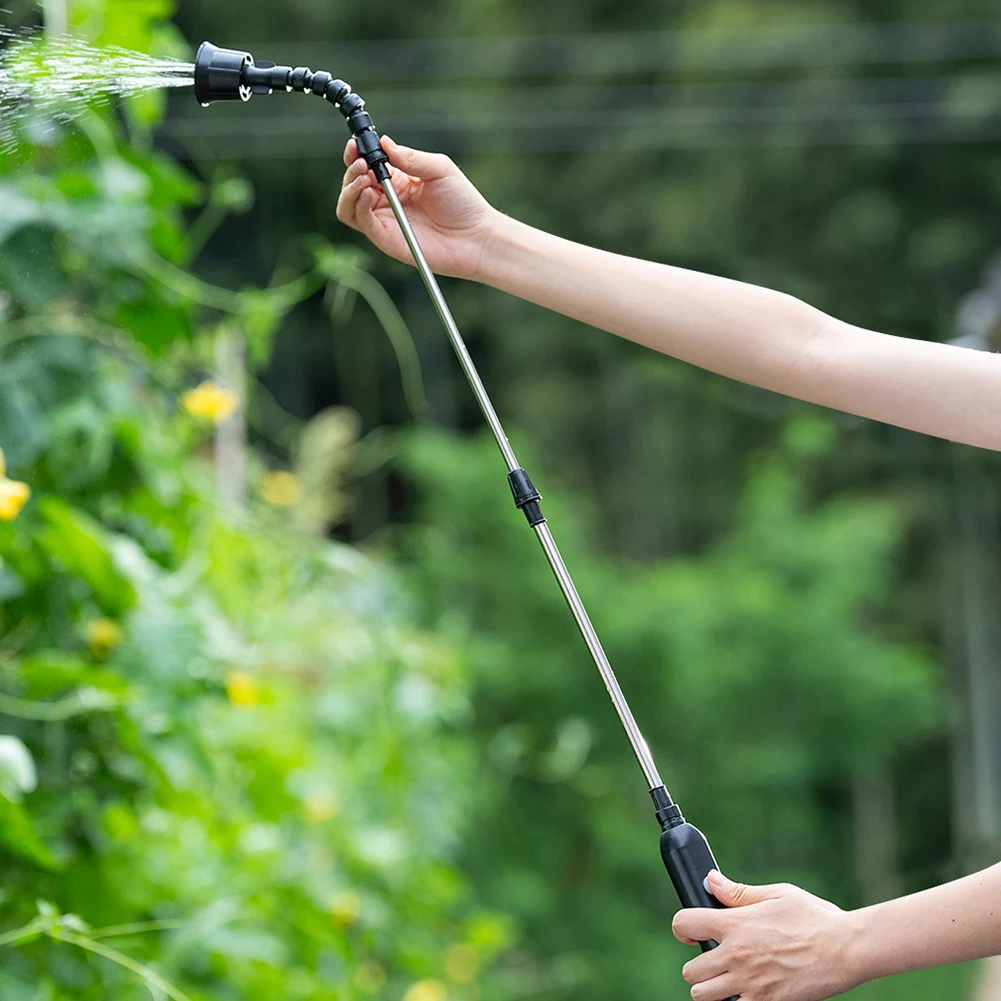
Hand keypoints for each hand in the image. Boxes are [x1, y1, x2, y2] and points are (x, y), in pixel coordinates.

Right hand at [336, 136, 497, 280]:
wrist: (476, 237)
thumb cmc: (463, 203)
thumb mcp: (439, 169)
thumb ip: (410, 157)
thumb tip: (383, 143)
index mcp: (398, 181)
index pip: (366, 166)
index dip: (357, 154)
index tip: (356, 143)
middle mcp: (387, 201)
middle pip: (352, 184)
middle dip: (352, 169)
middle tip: (362, 162)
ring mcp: (385, 220)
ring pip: (347, 205)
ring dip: (348, 188)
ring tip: (364, 177)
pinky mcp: (385, 238)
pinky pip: (359, 221)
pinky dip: (358, 205)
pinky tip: (371, 193)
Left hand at [672, 871, 860, 1000]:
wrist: (846, 949)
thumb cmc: (814, 917)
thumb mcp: (777, 894)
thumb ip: (739, 893)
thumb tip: (711, 881)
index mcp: (735, 924)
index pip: (684, 924)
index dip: (683, 929)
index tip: (693, 933)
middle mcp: (736, 956)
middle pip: (690, 971)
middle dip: (699, 965)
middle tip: (716, 961)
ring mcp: (750, 984)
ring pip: (703, 996)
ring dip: (711, 989)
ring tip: (728, 980)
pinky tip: (748, 993)